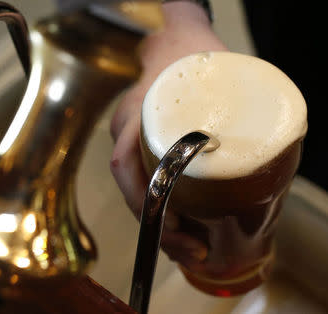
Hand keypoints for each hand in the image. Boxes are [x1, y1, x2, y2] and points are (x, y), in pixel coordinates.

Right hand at [109, 1, 227, 268]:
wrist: (174, 42)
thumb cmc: (191, 53)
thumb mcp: (209, 61)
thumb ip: (227, 83)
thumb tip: (264, 123)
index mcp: (137, 113)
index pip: (126, 164)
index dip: (146, 202)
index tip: (177, 227)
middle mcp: (127, 131)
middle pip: (132, 187)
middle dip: (158, 227)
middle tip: (193, 250)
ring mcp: (131, 141)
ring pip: (138, 190)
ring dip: (160, 225)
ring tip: (191, 249)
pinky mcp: (143, 150)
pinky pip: (145, 183)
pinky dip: (162, 210)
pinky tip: (182, 227)